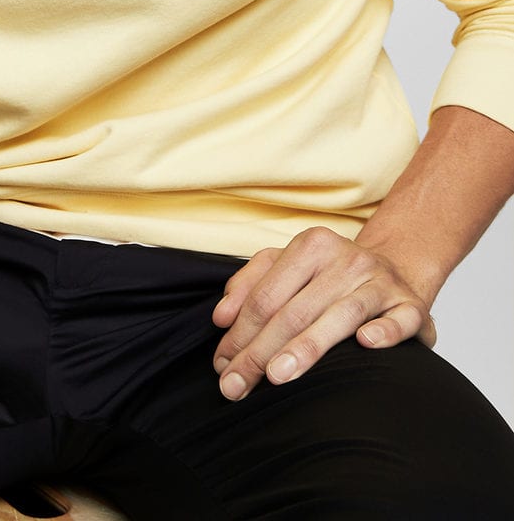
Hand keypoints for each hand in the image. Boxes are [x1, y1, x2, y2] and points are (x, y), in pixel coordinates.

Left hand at [210, 226, 435, 401]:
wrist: (397, 267)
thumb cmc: (331, 275)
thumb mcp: (287, 265)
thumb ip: (250, 284)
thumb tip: (221, 317)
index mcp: (311, 245)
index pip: (266, 295)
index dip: (240, 332)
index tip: (221, 365)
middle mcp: (346, 259)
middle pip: (294, 311)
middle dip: (259, 352)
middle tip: (235, 386)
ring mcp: (380, 281)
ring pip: (340, 316)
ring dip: (307, 347)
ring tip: (277, 376)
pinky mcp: (412, 304)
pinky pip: (400, 319)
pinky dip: (384, 331)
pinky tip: (365, 344)